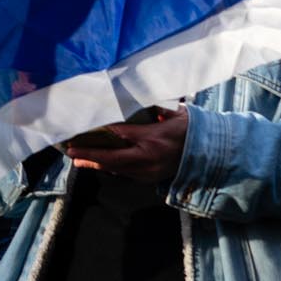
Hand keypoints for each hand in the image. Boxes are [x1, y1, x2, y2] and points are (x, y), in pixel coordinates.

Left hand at [63, 107, 189, 182]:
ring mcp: (149, 172)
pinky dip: (112, 168)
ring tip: (78, 160)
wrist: (209, 154)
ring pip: (118, 169)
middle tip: (71, 153)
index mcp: (154, 139)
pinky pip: (126, 173)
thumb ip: (156, 109)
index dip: (101, 136)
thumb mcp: (175, 115)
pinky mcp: (151, 178)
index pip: (122, 136)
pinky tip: (99, 164)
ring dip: (98, 164)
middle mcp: (149, 158)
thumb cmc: (190, 130)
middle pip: (114, 159)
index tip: (83, 134)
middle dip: (91, 156)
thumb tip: (138, 102)